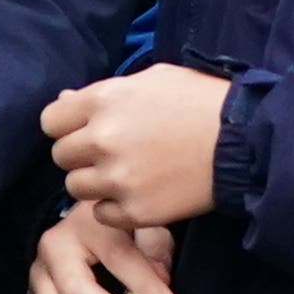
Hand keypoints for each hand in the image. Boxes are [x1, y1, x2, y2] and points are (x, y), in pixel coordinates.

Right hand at [24, 202, 182, 293]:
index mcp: (85, 223)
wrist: (84, 222)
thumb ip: (155, 247)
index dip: (145, 286)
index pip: (118, 257)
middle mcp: (53, 248)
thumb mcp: (143, 223)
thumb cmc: (118, 226)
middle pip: (75, 291)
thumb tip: (162, 282)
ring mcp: (38, 274)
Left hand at [43, 65, 230, 229]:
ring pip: (76, 187)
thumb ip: (104, 92)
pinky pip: (101, 213)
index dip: (67, 125)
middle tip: (112, 151)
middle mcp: (103, 140)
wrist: (243, 140)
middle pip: (61, 156)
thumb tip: (64, 101)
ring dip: (95, 181)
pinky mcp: (134, 211)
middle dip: (82, 154)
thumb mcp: (152, 79)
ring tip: (126, 172)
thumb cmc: (198, 100)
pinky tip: (139, 191)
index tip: (85, 129)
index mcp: (104, 100)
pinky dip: (115, 206)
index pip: (51, 121)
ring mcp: (117, 179)